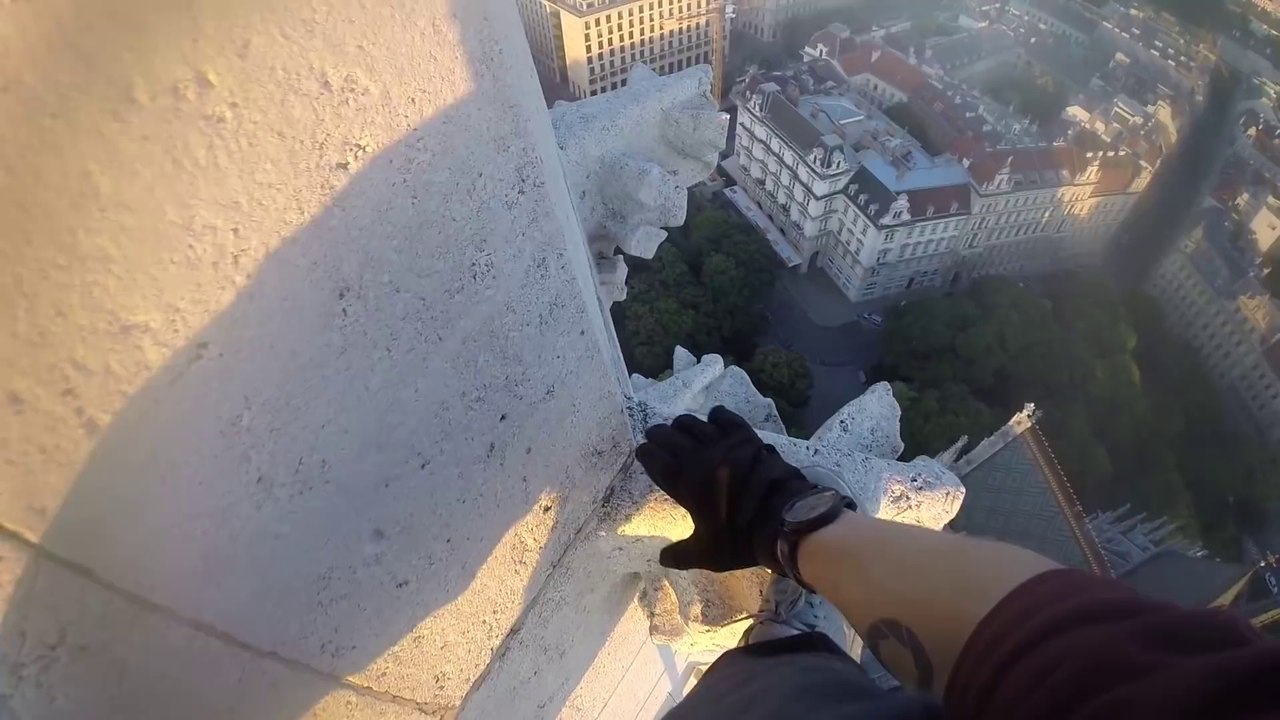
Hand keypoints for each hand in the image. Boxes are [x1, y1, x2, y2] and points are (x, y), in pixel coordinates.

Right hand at [635, 406, 814, 572]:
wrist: (782, 519)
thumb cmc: (740, 537)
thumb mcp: (707, 554)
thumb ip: (681, 554)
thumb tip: (662, 558)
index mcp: (683, 482)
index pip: (655, 459)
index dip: (646, 453)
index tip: (643, 451)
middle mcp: (698, 457)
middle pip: (669, 436)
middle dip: (658, 434)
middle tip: (656, 436)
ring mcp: (722, 443)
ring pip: (693, 423)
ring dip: (682, 425)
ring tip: (680, 428)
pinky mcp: (746, 437)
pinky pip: (725, 418)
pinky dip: (717, 416)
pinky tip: (714, 417)